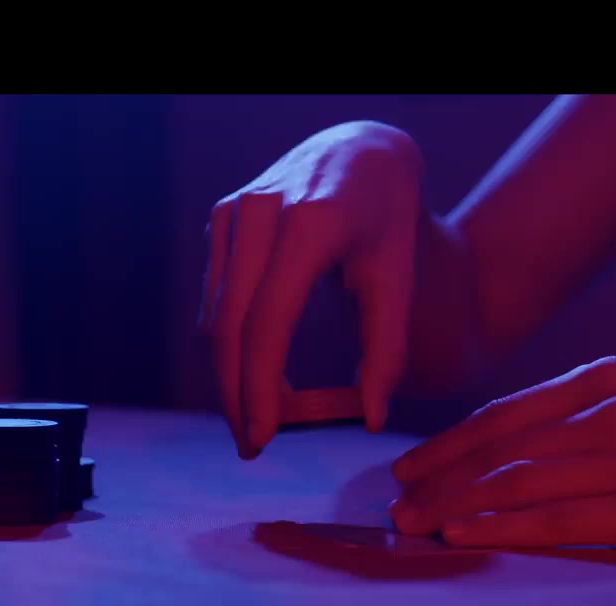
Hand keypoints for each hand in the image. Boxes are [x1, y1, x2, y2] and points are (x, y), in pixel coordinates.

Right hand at [198, 121, 423, 458]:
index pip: (267, 322)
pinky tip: (255, 372)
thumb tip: (371, 419)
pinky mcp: (221, 219)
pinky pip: (217, 298)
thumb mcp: (398, 276)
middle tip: (252, 446)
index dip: (258, 387)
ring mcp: (233, 213)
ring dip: (231, 374)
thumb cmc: (386, 215)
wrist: (360, 150)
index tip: (262, 439)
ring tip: (261, 416)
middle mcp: (260, 212)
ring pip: (216, 318)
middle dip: (236, 394)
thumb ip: (386, 348)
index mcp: (310, 223)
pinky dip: (231, 343)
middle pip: (230, 327)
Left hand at [389, 356, 615, 551]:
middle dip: (439, 477)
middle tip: (397, 499)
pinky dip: (500, 527)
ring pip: (516, 483)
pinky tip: (463, 534)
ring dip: (454, 504)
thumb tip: (511, 442)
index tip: (412, 464)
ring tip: (414, 521)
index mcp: (603, 379)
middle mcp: (606, 413)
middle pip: (498, 449)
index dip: (449, 443)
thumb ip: (583, 411)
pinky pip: (556, 520)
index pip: (503, 415)